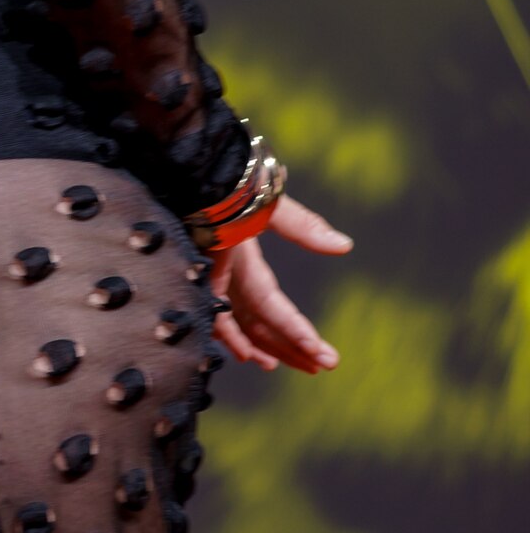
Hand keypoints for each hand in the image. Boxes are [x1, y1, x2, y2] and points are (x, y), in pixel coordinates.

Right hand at [207, 195, 348, 374]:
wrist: (188, 166)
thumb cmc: (229, 178)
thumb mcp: (268, 199)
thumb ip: (303, 225)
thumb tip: (344, 246)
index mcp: (239, 256)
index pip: (267, 304)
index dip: (293, 330)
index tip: (319, 353)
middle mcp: (222, 272)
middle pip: (255, 322)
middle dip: (289, 347)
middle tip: (322, 365)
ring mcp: (211, 274)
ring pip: (237, 322)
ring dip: (262, 345)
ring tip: (281, 365)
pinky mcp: (206, 272)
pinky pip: (218, 312)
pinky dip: (232, 334)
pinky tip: (244, 350)